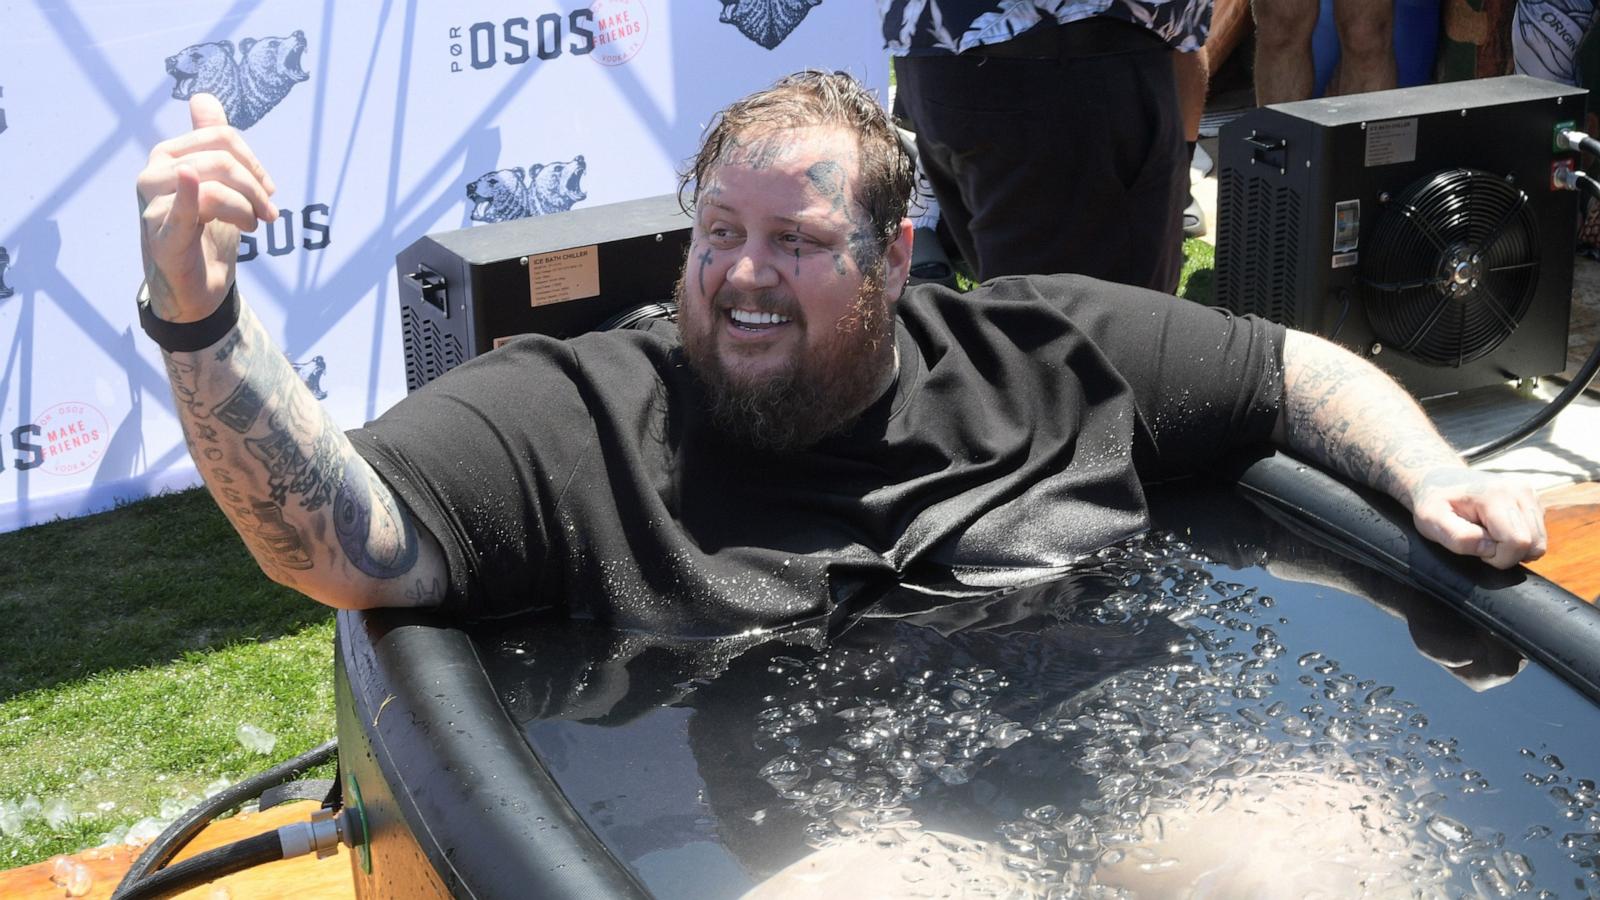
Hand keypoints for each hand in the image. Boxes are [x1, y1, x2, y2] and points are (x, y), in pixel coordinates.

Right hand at [136, 93, 277, 321]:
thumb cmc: (204, 232)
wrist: (195, 289)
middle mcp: (154, 174)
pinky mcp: (163, 237)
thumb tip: (204, 98)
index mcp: (169, 156)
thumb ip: (210, 141)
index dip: (253, 160)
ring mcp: (155, 206)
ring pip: (214, 185)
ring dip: (247, 208)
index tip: (267, 188)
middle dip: (256, 186)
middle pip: (221, 159)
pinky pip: (182, 209)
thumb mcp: (214, 182)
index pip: (220, 136)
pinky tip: (195, 187)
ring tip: (254, 225)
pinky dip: (192, 197)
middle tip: (269, 213)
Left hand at [1409, 467, 1546, 568]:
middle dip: (1508, 555)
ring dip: (1514, 548)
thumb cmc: (1432, 501)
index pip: (1518, 542)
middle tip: (1481, 543)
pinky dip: (1519, 538)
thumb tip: (1490, 548)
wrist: (1438, 478)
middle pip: (1534, 544)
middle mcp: (1519, 490)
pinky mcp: (1532, 498)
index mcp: (1496, 495)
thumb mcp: (1430, 520)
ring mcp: (1529, 493)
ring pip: (1539, 541)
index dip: (1499, 557)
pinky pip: (1537, 532)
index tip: (1476, 548)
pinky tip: (1497, 528)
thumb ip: (1458, 537)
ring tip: (1488, 535)